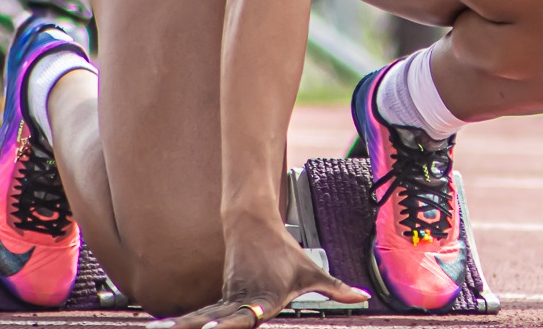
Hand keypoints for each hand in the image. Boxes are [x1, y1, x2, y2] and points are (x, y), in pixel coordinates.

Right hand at [148, 222, 367, 328]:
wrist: (255, 225)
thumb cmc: (286, 253)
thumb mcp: (313, 271)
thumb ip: (335, 288)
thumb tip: (363, 296)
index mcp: (263, 297)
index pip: (246, 315)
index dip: (231, 323)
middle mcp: (241, 299)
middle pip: (215, 319)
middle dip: (195, 328)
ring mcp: (227, 298)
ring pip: (200, 316)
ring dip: (180, 326)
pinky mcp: (220, 298)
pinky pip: (198, 314)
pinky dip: (181, 322)